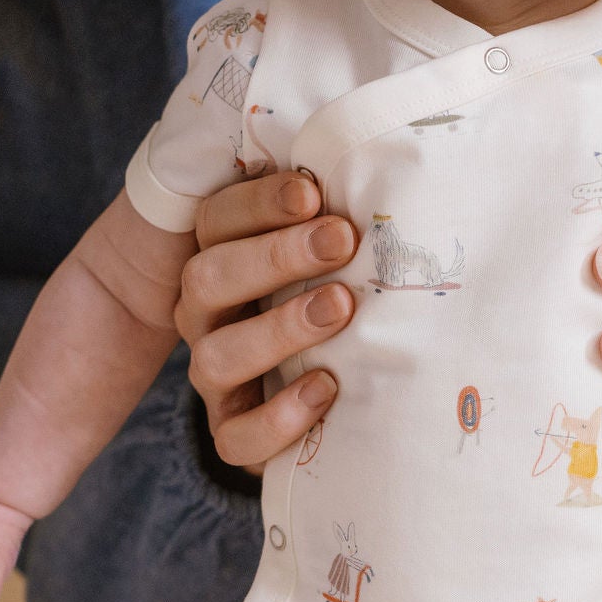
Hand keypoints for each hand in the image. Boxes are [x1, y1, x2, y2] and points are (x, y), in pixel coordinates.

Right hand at [175, 171, 357, 475]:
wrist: (320, 384)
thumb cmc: (333, 291)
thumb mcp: (329, 249)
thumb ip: (337, 216)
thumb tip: (396, 165)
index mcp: (219, 256)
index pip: (216, 219)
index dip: (258, 203)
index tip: (314, 192)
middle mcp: (206, 313)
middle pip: (209, 277)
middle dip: (276, 257)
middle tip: (341, 240)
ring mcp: (214, 374)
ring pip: (216, 356)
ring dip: (279, 329)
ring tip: (340, 308)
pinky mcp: (233, 430)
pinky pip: (236, 436)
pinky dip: (279, 416)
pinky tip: (327, 386)